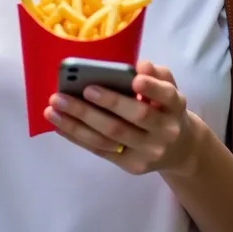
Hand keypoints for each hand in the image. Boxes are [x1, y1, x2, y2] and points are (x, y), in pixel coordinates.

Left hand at [44, 61, 195, 176]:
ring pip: (110, 137)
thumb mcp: (168, 89)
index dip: (151, 87)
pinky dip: (77, 136)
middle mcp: (165, 131)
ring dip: (78, 122)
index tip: (134, 78)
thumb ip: (156, 75)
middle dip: (104, 103)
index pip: (166, 96)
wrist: (178, 149)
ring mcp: (147, 152)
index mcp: (175, 106)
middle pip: (134, 117)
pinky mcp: (131, 165)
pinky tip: (59, 123)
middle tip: (77, 89)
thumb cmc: (164, 109)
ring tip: (54, 107)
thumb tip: (141, 66)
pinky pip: (100, 150)